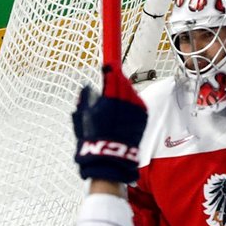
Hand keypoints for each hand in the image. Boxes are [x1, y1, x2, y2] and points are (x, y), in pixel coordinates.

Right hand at [72, 64, 147, 183]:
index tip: (108, 66)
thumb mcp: (82, 118)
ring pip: (131, 91)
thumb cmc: (93, 140)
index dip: (110, 70)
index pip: (112, 78)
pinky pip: (137, 102)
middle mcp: (124, 103)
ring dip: (125, 89)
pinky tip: (126, 103)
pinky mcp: (142, 118)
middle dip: (118, 79)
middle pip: (123, 82)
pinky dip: (132, 100)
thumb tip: (88, 89)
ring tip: (118, 91)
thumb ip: (85, 100)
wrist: (110, 158)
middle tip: (113, 76)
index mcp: (109, 101)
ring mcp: (135, 110)